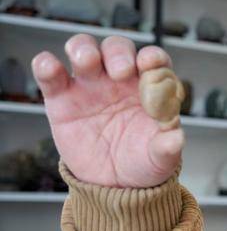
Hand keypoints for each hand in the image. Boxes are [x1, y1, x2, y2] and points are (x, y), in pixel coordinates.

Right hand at [31, 34, 184, 187]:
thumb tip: (176, 139)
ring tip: (87, 61)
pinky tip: (50, 67)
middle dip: (119, 53)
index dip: (153, 57)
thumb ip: (167, 147)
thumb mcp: (160, 159)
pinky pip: (50, 74)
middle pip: (118, 48)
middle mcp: (119, 79)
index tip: (150, 63)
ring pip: (84, 49)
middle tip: (121, 71)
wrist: (112, 183)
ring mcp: (89, 85)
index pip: (153, 60)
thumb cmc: (142, 161)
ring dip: (84, 48)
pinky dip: (46, 65)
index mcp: (149, 87)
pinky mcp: (61, 98)